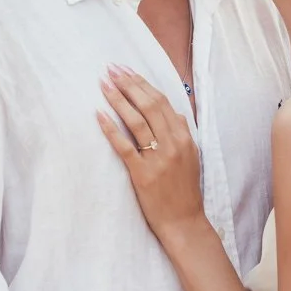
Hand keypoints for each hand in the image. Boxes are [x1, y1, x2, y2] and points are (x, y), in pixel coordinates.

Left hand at [98, 67, 204, 243]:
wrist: (184, 221)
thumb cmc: (185, 189)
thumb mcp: (191, 156)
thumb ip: (182, 133)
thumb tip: (173, 112)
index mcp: (183, 137)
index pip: (161, 101)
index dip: (142, 83)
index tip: (126, 69)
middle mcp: (172, 143)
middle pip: (148, 105)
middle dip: (128, 84)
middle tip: (111, 69)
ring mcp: (157, 158)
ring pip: (136, 121)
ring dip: (118, 99)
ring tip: (103, 84)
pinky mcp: (142, 174)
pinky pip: (124, 146)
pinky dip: (111, 128)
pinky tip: (98, 115)